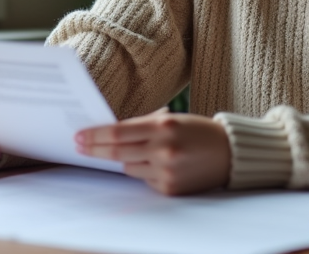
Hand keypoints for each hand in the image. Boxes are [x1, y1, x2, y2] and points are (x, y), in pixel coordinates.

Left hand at [75, 110, 231, 194]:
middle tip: (79, 145)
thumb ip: (143, 126)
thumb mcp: (172, 119)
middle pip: (117, 151)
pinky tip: (160, 164)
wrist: (229, 153)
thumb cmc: (198, 131)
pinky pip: (144, 180)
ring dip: (125, 159)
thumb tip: (110, 134)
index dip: (95, 135)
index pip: (118, 132)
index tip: (79, 136)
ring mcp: (166, 171)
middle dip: (95, 149)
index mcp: (163, 125)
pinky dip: (145, 171)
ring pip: (128, 167)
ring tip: (141, 152)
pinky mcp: (169, 188)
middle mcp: (163, 148)